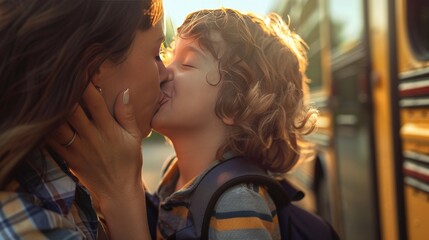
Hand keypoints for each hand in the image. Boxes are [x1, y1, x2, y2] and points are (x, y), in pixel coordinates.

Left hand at [49, 83, 142, 202]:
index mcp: (108, 129)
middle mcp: (91, 136)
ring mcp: (77, 148)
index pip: (93, 100)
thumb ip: (126, 114)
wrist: (118, 190)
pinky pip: (52, 142)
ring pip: (58, 124)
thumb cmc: (129, 161)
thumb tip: (124, 91)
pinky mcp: (68, 158)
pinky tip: (45, 118)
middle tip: (59, 78)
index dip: (85, 82)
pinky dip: (47, 129)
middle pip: (71, 109)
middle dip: (65, 92)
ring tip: (49, 96)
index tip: (80, 69)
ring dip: (53, 110)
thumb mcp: (134, 137)